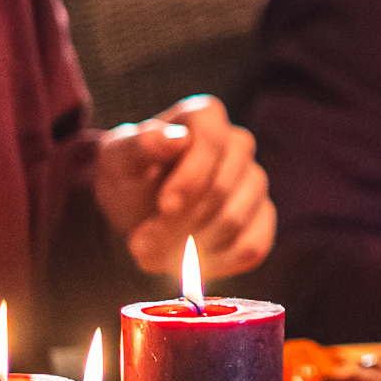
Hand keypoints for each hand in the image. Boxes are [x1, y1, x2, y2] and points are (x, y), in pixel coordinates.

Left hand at [94, 94, 276, 277]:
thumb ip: (138, 145)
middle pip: (221, 188)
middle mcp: (238, 144)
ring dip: (189, 246)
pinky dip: (215, 263)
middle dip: (179, 222)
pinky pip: (251, 248)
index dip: (190, 178)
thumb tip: (175, 138)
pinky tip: (186, 263)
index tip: (164, 206)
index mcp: (206, 117)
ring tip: (155, 252)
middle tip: (141, 243)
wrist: (138, 210)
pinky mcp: (262, 220)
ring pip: (234, 221)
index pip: (212, 141)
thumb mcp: (118, 159)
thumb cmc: (130, 177)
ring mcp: (255, 182)